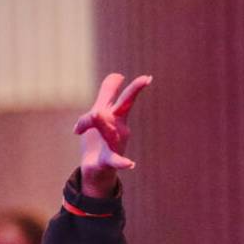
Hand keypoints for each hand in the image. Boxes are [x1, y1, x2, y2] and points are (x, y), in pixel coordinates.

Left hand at [74, 73, 151, 197]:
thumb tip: (117, 75)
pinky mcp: (108, 161)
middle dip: (132, 93)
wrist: (95, 168)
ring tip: (96, 113)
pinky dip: (122, 162)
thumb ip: (108, 94)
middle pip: (123, 108)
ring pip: (110, 131)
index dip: (136, 87)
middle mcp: (120, 128)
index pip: (126, 97)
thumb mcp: (101, 113)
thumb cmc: (99, 139)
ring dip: (103, 123)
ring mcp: (116, 144)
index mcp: (117, 116)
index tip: (149, 78)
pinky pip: (115, 160)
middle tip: (146, 79)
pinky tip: (130, 164)